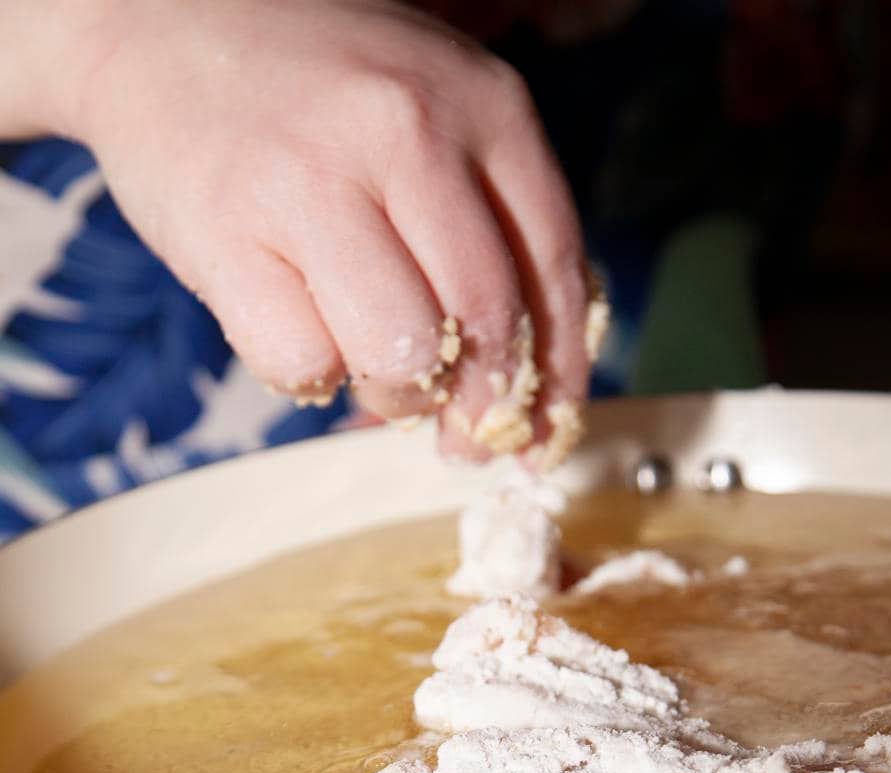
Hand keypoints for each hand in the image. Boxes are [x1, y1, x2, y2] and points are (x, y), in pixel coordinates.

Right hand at [46, 0, 596, 461]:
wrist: (157, 25)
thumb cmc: (315, 96)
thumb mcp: (432, 114)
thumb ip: (488, 222)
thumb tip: (524, 386)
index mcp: (480, 103)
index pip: (553, 267)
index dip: (556, 372)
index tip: (542, 429)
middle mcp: (405, 131)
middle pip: (486, 322)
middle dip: (481, 407)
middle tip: (461, 437)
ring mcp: (311, 181)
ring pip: (404, 355)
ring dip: (399, 397)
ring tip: (376, 376)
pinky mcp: (227, 236)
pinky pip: (304, 363)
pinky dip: (311, 377)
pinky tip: (301, 333)